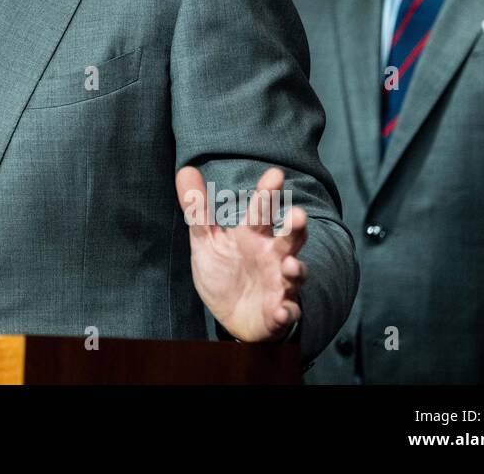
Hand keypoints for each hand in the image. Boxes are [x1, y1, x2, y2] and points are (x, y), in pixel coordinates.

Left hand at [176, 165, 306, 342]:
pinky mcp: (279, 311)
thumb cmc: (225, 271)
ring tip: (291, 265)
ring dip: (296, 269)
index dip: (267, 193)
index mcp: (254, 236)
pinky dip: (287, 311)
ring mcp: (279, 284)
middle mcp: (273, 256)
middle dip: (295, 228)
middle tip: (298, 215)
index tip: (274, 173)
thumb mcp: (207, 240)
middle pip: (289, 239)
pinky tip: (282, 310)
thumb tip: (185, 169)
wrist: (232, 315)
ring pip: (295, 274)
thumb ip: (198, 209)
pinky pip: (288, 311)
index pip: (262, 210)